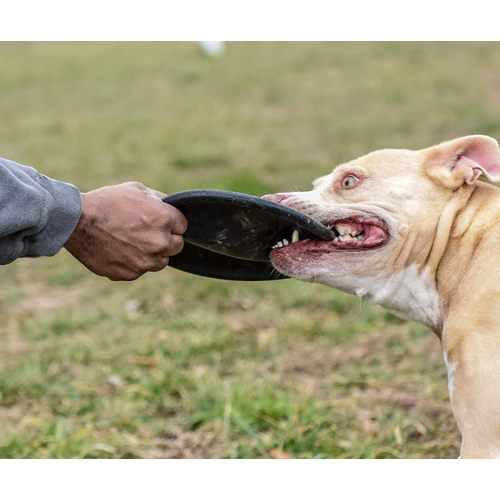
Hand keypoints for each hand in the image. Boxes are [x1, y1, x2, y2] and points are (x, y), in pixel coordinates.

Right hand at [65, 182, 187, 280]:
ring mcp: (146, 261)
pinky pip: (141, 270)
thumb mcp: (136, 189)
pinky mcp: (131, 273)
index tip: (161, 221)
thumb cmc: (107, 202)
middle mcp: (159, 242)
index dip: (172, 223)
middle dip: (167, 239)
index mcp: (164, 219)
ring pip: (161, 261)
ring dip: (153, 254)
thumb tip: (170, 206)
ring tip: (133, 242)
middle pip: (177, 246)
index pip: (183, 226)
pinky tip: (120, 251)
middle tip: (148, 233)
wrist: (77, 222)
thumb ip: (159, 200)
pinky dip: (134, 263)